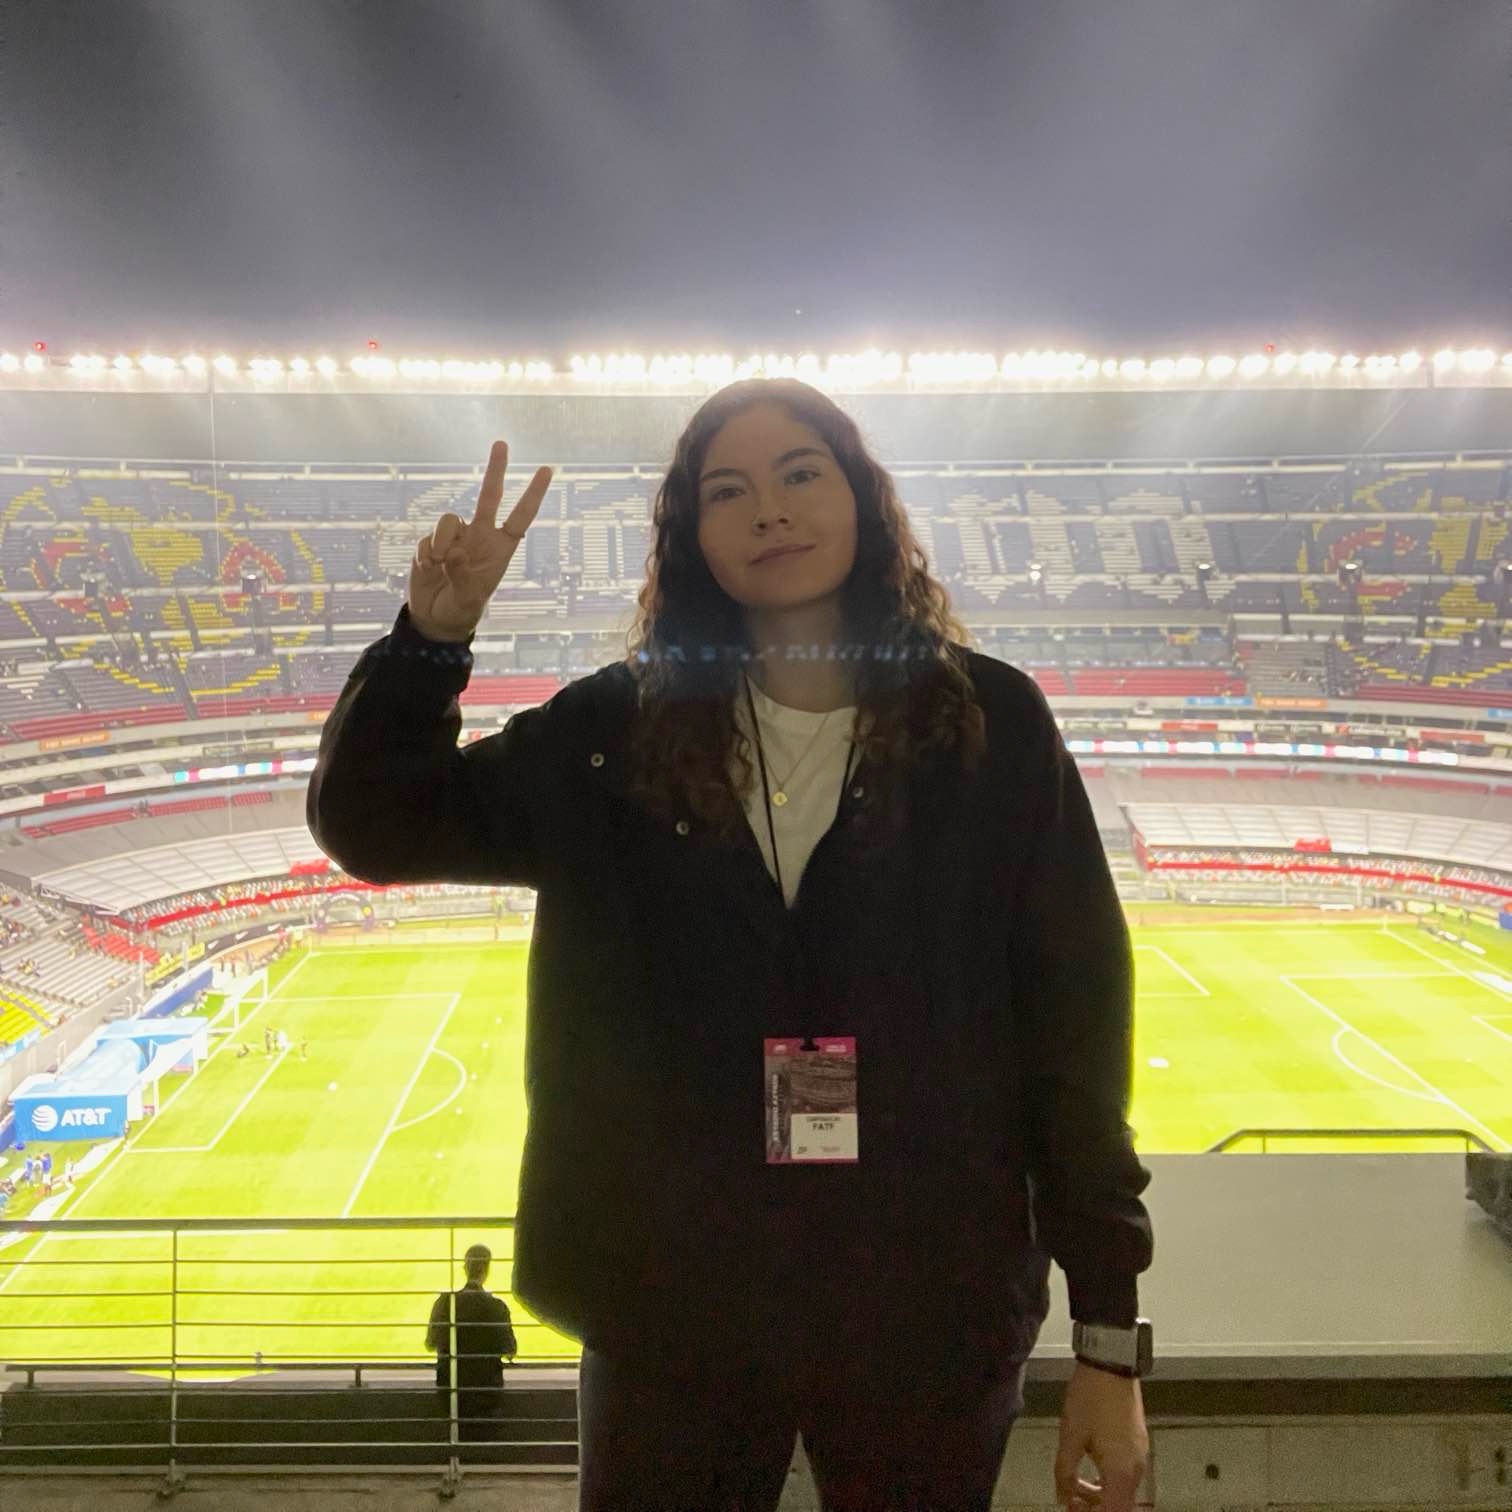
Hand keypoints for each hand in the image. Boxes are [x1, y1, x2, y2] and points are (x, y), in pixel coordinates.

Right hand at [408, 439, 552, 640]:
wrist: (435, 618)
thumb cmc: (461, 609)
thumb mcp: (469, 597)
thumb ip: (464, 573)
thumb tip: (456, 550)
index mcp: (500, 549)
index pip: (520, 517)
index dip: (533, 494)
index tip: (547, 469)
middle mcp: (480, 536)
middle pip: (489, 497)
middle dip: (496, 470)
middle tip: (502, 443)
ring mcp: (456, 537)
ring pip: (449, 520)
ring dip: (443, 542)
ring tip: (439, 565)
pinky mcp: (432, 542)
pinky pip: (428, 538)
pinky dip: (426, 554)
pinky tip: (428, 570)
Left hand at [1054, 1362, 1148, 1510]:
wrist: (1111, 1366)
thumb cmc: (1089, 1400)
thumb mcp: (1070, 1436)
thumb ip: (1065, 1472)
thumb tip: (1062, 1498)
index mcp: (1121, 1472)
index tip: (1072, 1510)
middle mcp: (1137, 1469)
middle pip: (1120, 1505)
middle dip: (1095, 1508)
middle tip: (1070, 1500)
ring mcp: (1140, 1456)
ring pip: (1123, 1491)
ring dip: (1101, 1495)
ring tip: (1075, 1486)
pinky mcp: (1138, 1444)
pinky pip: (1125, 1475)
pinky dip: (1108, 1480)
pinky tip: (1090, 1471)